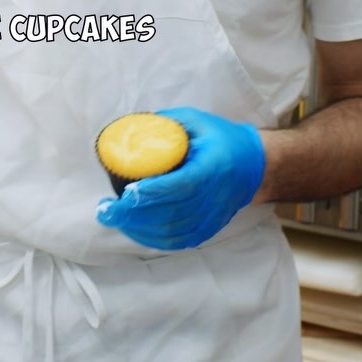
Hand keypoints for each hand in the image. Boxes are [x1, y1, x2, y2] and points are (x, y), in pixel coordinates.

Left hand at [96, 107, 265, 250]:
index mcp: (214, 166)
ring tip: (114, 217)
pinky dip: (152, 239)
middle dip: (135, 214)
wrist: (255, 166)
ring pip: (172, 231)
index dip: (154, 191)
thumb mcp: (195, 121)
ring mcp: (213, 216)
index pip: (184, 184)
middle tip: (106, 209)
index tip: (127, 193)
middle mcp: (216, 196)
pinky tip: (133, 229)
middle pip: (173, 213)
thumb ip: (163, 124)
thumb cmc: (220, 138)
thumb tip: (128, 131)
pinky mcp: (209, 228)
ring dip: (139, 228)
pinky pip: (178, 240)